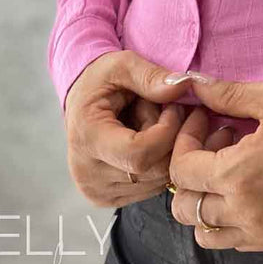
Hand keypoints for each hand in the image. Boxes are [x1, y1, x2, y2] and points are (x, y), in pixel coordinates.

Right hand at [63, 52, 232, 206]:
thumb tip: (182, 86)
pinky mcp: (107, 199)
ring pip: (157, 181)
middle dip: (170, 138)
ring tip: (152, 125)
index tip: (173, 106)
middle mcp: (88, 173)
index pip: (139, 154)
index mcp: (87, 138)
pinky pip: (152, 188)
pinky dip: (159, 164)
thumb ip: (150, 76)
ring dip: (166, 151)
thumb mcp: (122, 64)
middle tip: (165, 110)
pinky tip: (148, 142)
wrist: (81, 101)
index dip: (167, 131)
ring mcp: (97, 191)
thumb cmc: (101, 81)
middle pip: (153, 170)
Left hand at [167, 75, 262, 251]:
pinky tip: (252, 185)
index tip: (206, 119)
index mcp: (239, 175)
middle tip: (216, 143)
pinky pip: (239, 241)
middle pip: (186, 209)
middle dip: (190, 173)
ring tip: (231, 168)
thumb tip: (194, 85)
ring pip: (208, 235)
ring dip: (207, 203)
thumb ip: (226, 94)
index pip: (182, 171)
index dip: (186, 140)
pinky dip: (232, 219)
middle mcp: (248, 212)